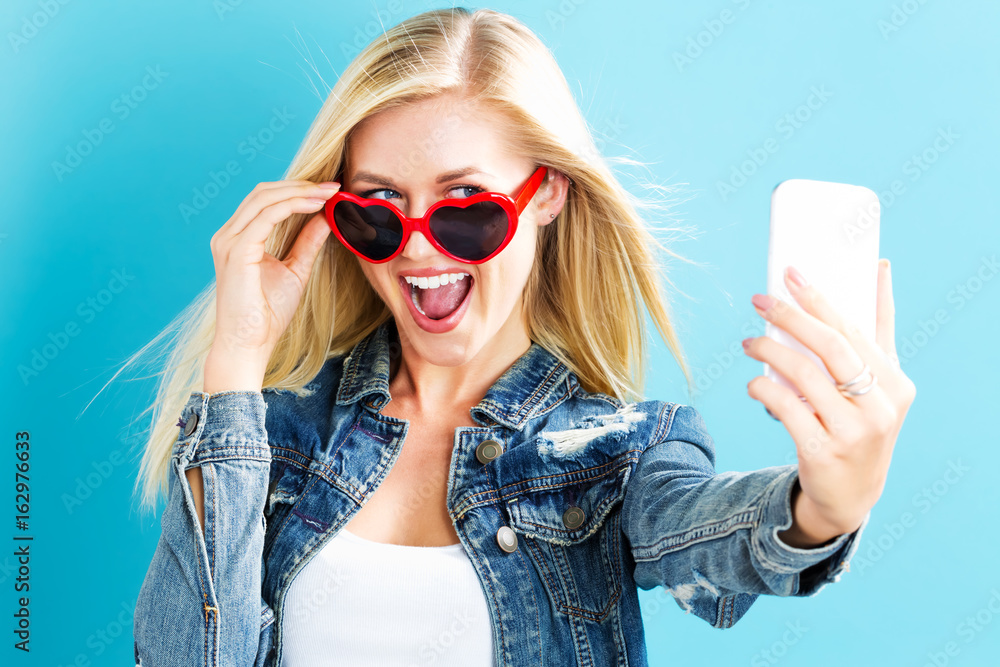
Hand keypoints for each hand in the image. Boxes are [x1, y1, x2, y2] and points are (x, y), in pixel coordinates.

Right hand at [208, 179, 339, 380]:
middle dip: (301, 185)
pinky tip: (315, 206)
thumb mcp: (295, 270)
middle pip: (263, 193)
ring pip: (264, 199)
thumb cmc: (266, 315)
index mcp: (238, 238)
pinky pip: (266, 217)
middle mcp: (228, 235)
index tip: (329, 190)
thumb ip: (307, 242)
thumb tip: (325, 218)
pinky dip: (292, 206)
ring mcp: (229, 242)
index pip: (265, 200)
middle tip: (332, 186)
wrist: (249, 345)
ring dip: (300, 192)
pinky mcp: (236, 251)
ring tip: (328, 193)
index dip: (297, 189)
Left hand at [741, 259, 916, 545]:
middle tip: (760, 300)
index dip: (820, 299)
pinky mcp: (822, 452)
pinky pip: (786, 408)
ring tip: (749, 342)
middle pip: (830, 346)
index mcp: (896, 383)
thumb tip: (879, 268)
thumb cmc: (861, 423)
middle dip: (790, 317)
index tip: (791, 273)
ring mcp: (853, 432)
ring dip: (769, 351)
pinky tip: (754, 383)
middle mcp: (880, 407)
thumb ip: (878, 330)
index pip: (854, 329)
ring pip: (803, 375)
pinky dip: (764, 388)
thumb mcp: (879, 383)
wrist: (850, 493)